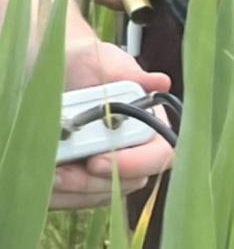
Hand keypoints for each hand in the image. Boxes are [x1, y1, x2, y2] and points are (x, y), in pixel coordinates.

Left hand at [51, 40, 172, 208]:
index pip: (161, 153)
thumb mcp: (102, 60)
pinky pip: (79, 200)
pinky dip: (61, 194)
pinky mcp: (87, 182)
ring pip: (101, 195)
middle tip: (61, 170)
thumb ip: (127, 73)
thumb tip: (161, 81)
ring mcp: (112, 168)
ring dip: (72, 190)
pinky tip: (45, 175)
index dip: (135, 162)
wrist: (52, 73)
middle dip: (92, 181)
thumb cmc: (83, 61)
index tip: (97, 159)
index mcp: (149, 118)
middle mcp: (135, 147)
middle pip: (128, 182)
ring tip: (47, 171)